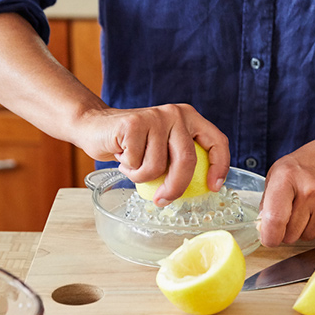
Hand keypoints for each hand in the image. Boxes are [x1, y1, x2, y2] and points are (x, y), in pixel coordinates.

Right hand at [75, 103, 229, 205]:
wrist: (94, 126)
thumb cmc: (133, 143)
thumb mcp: (164, 146)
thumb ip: (181, 158)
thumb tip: (203, 188)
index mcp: (189, 118)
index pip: (217, 141)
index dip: (220, 166)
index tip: (214, 187)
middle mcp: (176, 114)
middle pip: (187, 160)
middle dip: (176, 187)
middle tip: (163, 200)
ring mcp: (155, 117)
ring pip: (157, 166)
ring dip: (141, 176)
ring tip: (132, 163)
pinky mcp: (133, 124)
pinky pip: (137, 164)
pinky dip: (128, 168)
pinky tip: (122, 155)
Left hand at [257, 136, 314, 246]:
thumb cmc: (309, 163)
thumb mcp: (280, 171)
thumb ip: (268, 200)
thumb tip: (264, 229)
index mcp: (287, 177)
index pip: (275, 219)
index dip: (269, 236)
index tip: (269, 239)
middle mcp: (310, 190)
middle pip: (291, 234)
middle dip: (288, 229)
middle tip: (294, 211)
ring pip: (308, 236)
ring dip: (306, 228)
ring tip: (312, 206)